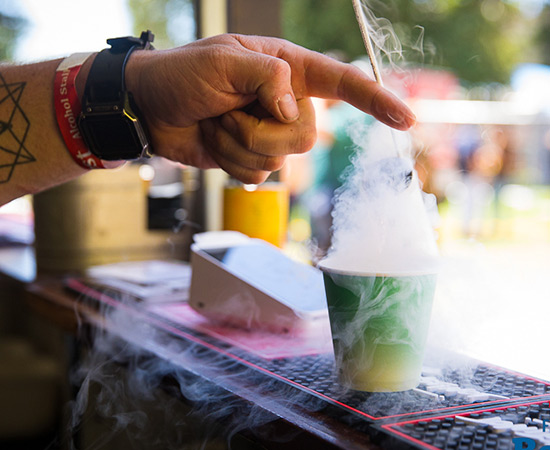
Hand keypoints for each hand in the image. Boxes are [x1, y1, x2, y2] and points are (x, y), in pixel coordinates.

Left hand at [126, 34, 415, 183]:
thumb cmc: (182, 74)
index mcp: (287, 70)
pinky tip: (215, 143)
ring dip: (240, 145)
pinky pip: (259, 176)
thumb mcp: (223, 60)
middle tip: (230, 112)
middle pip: (307, 136)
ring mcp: (269, 133)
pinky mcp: (252, 158)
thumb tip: (294, 110)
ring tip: (217, 123)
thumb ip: (268, 77)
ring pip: (281, 160)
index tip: (406, 118)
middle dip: (263, 132)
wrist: (150, 108)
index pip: (341, 83)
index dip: (375, 99)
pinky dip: (231, 163)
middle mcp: (285, 103)